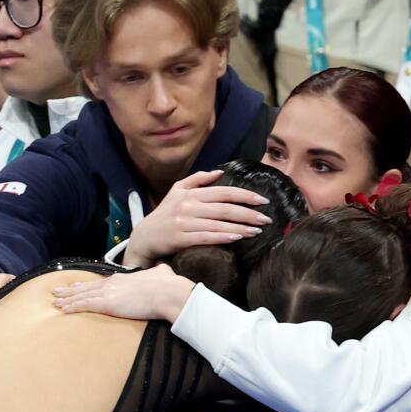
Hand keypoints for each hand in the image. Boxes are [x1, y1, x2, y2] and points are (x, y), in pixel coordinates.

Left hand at [52, 263, 193, 323]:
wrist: (168, 292)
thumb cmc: (168, 285)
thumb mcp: (162, 274)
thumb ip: (159, 271)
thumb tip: (163, 268)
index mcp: (123, 278)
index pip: (100, 282)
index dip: (86, 285)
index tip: (77, 286)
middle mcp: (112, 283)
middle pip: (86, 288)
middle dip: (71, 291)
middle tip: (58, 292)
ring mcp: (108, 293)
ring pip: (81, 296)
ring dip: (67, 300)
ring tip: (55, 302)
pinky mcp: (107, 304)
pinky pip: (84, 306)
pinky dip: (72, 307)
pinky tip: (63, 310)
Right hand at [122, 170, 269, 267]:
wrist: (144, 237)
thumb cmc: (164, 214)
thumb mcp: (177, 191)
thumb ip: (197, 180)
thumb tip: (219, 173)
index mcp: (191, 193)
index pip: (223, 192)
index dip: (244, 196)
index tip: (262, 201)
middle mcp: (188, 206)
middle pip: (224, 208)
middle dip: (248, 213)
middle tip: (266, 219)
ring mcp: (184, 222)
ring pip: (218, 223)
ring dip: (240, 227)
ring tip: (256, 231)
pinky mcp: (181, 238)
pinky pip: (206, 237)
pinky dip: (222, 237)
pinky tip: (237, 238)